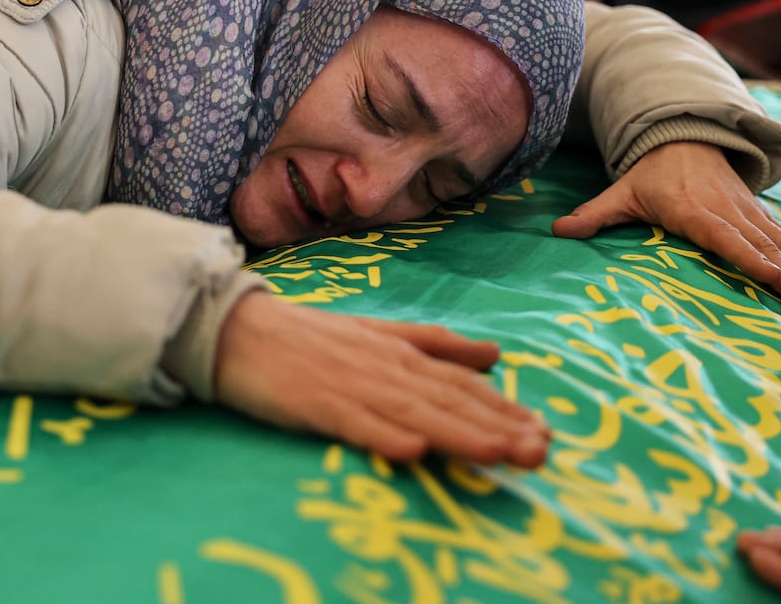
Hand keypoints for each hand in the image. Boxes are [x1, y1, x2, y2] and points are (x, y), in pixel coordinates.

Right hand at [214, 292, 548, 466]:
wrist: (237, 327)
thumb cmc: (309, 337)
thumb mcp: (377, 334)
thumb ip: (434, 345)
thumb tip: (494, 355)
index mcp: (400, 351)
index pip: (461, 383)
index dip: (503, 408)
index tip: (543, 432)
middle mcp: (384, 365)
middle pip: (448, 399)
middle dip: (497, 426)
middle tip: (539, 451)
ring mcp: (350, 384)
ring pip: (414, 411)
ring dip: (459, 433)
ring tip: (498, 453)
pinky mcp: (315, 403)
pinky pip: (354, 422)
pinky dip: (384, 435)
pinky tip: (413, 450)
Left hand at [551, 142, 780, 317]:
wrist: (683, 139)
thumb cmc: (649, 176)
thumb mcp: (620, 193)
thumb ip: (593, 215)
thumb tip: (557, 231)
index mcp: (695, 210)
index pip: (725, 236)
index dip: (749, 256)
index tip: (773, 277)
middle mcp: (731, 213)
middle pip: (767, 249)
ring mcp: (752, 215)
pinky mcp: (764, 219)